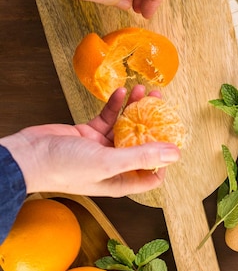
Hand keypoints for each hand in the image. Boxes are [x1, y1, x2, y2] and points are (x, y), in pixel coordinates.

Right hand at [0, 85, 179, 196]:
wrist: (29, 156)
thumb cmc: (65, 168)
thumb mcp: (108, 162)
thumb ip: (142, 156)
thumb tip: (175, 154)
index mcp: (120, 180)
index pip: (152, 173)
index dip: (165, 157)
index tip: (173, 135)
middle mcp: (113, 166)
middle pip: (141, 144)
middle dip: (153, 123)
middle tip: (162, 101)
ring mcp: (101, 149)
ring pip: (125, 127)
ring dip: (135, 109)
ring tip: (144, 90)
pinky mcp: (88, 134)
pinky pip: (107, 117)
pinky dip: (114, 105)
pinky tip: (120, 92)